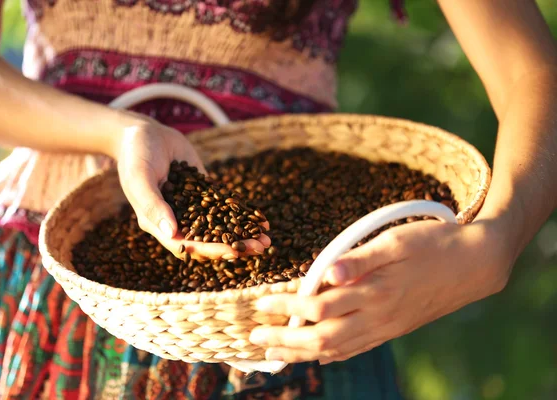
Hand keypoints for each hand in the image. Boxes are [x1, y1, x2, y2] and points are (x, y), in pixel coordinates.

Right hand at [112, 112, 269, 259]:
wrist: (144, 132)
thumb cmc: (136, 156)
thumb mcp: (140, 179)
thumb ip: (154, 206)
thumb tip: (173, 235)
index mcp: (159, 225)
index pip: (188, 246)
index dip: (212, 250)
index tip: (235, 252)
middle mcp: (177, 221)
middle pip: (208, 242)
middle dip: (235, 246)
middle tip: (260, 247)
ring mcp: (193, 208)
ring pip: (220, 229)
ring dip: (242, 236)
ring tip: (266, 239)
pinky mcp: (204, 194)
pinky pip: (225, 209)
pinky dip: (242, 216)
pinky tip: (262, 220)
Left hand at [248, 218, 513, 363]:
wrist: (475, 263)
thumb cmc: (433, 244)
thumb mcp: (395, 241)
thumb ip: (358, 259)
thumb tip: (324, 272)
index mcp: (375, 292)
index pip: (318, 308)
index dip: (286, 308)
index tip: (261, 304)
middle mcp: (378, 316)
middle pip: (322, 339)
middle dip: (285, 341)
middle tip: (256, 339)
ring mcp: (387, 327)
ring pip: (338, 350)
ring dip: (303, 353)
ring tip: (276, 354)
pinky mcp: (394, 329)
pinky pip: (358, 349)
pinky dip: (332, 355)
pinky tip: (319, 356)